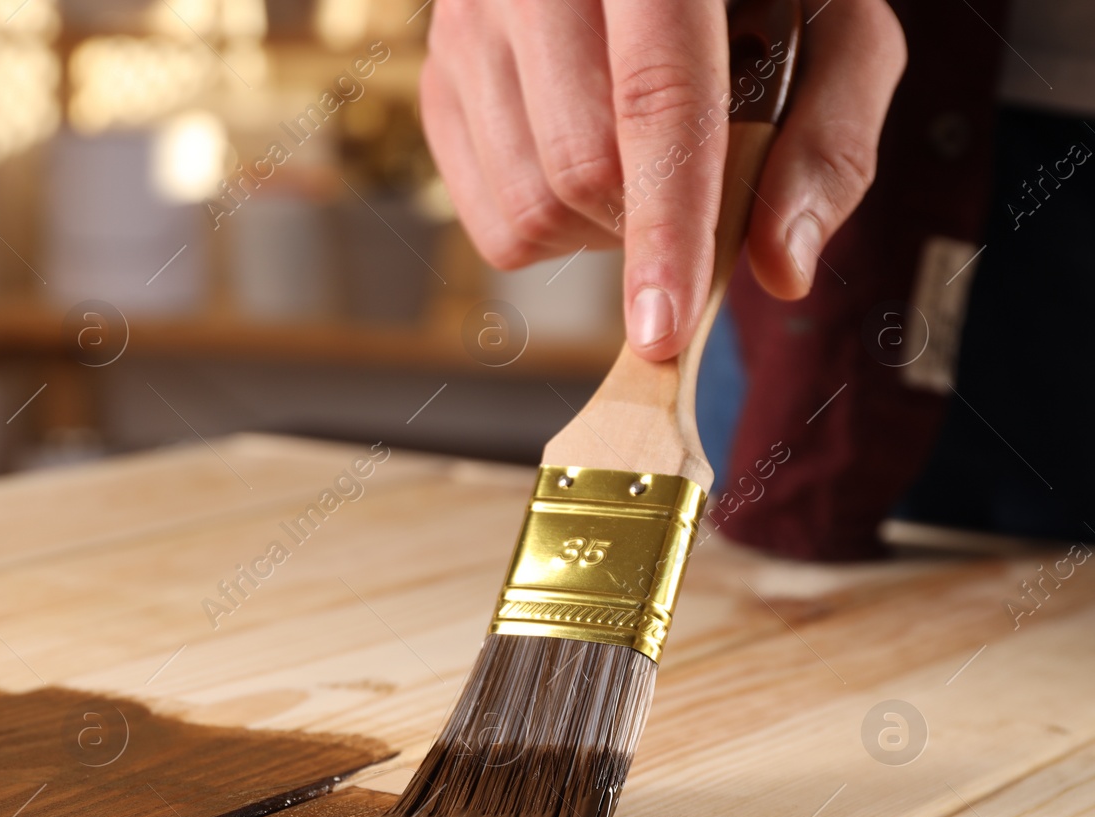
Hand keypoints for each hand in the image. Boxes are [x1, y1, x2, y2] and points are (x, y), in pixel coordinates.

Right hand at [419, 0, 905, 359]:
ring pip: (526, 205)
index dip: (666, 226)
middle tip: (692, 193)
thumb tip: (779, 270)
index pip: (656, 100)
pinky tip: (584, 172)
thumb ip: (830, 143)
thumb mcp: (836, 36)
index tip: (667, 328)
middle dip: (646, 224)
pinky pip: (487, 219)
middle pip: (580, 169)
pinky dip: (550, 232)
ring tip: (639, 171)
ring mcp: (469, 25)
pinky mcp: (437, 77)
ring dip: (599, 233)